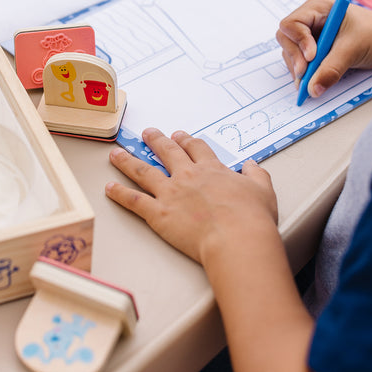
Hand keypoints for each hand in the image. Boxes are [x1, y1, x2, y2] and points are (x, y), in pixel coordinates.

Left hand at [105, 128, 276, 263]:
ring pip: (143, 171)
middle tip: (148, 133)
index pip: (196, 148)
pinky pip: (133, 200)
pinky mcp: (158, 213)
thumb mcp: (263, 190)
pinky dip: (119, 193)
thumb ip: (256, 174)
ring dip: (127, 160)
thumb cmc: (252, 217)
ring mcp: (169, 193)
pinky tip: (109, 187)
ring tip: (116, 153)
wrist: (236, 238)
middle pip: (167, 152)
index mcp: (211, 169)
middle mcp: (187, 176)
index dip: (186, 140)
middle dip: (156, 140)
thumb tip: (252, 165)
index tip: (180, 135)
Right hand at [276, 0, 371, 98]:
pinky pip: (298, 61)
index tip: (312, 57)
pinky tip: (311, 81)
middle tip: (305, 75)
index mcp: (317, 9)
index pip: (291, 24)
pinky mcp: (311, 48)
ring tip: (309, 82)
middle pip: (287, 39)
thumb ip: (331, 69)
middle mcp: (308, 20)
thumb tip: (313, 89)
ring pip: (290, 52)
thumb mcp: (352, 50)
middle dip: (295, 57)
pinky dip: (302, 73)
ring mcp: (308, 34)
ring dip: (297, 68)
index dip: (298, 41)